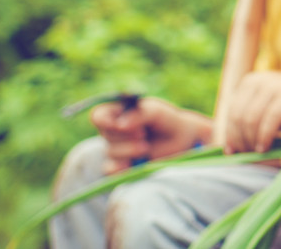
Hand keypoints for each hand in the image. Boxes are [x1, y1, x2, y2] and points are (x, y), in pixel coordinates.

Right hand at [89, 97, 204, 173]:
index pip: (98, 115)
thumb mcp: (156, 111)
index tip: (119, 125)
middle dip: (126, 136)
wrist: (182, 141)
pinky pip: (111, 170)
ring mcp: (117, 149)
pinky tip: (132, 164)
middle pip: (106, 135)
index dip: (105, 121)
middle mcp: (113, 131)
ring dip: (129, 150)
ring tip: (146, 147)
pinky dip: (120, 168)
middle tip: (143, 134)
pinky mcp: (122, 166)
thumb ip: (139, 114)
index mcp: (118, 112)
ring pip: (110, 152)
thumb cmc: (167, 120)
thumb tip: (120, 125)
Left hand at [223, 71, 280, 153]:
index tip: (232, 152)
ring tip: (257, 154)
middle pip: (238, 116)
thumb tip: (230, 146)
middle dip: (239, 139)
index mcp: (250, 81)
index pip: (231, 111)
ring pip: (251, 119)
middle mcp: (259, 80)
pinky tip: (265, 148)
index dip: (229, 133)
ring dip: (251, 141)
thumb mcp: (270, 109)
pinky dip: (264, 138)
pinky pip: (269, 121)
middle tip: (245, 156)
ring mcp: (274, 86)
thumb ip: (251, 120)